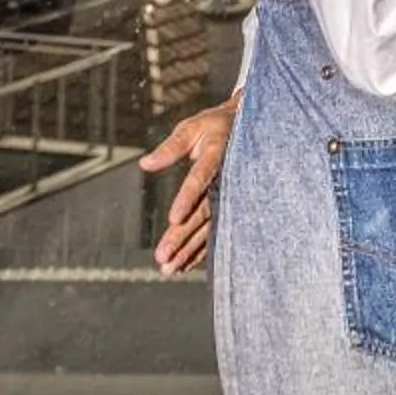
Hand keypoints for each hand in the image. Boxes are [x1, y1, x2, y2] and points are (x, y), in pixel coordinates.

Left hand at [140, 93, 237, 273]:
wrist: (250, 128)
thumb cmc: (215, 126)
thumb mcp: (193, 127)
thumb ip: (171, 147)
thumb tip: (145, 164)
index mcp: (217, 154)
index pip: (200, 178)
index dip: (188, 198)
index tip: (173, 219)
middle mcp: (226, 179)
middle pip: (203, 212)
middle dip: (183, 236)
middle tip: (163, 258)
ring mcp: (229, 196)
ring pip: (209, 227)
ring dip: (190, 250)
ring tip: (169, 268)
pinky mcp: (228, 207)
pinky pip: (215, 230)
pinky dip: (201, 249)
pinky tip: (185, 264)